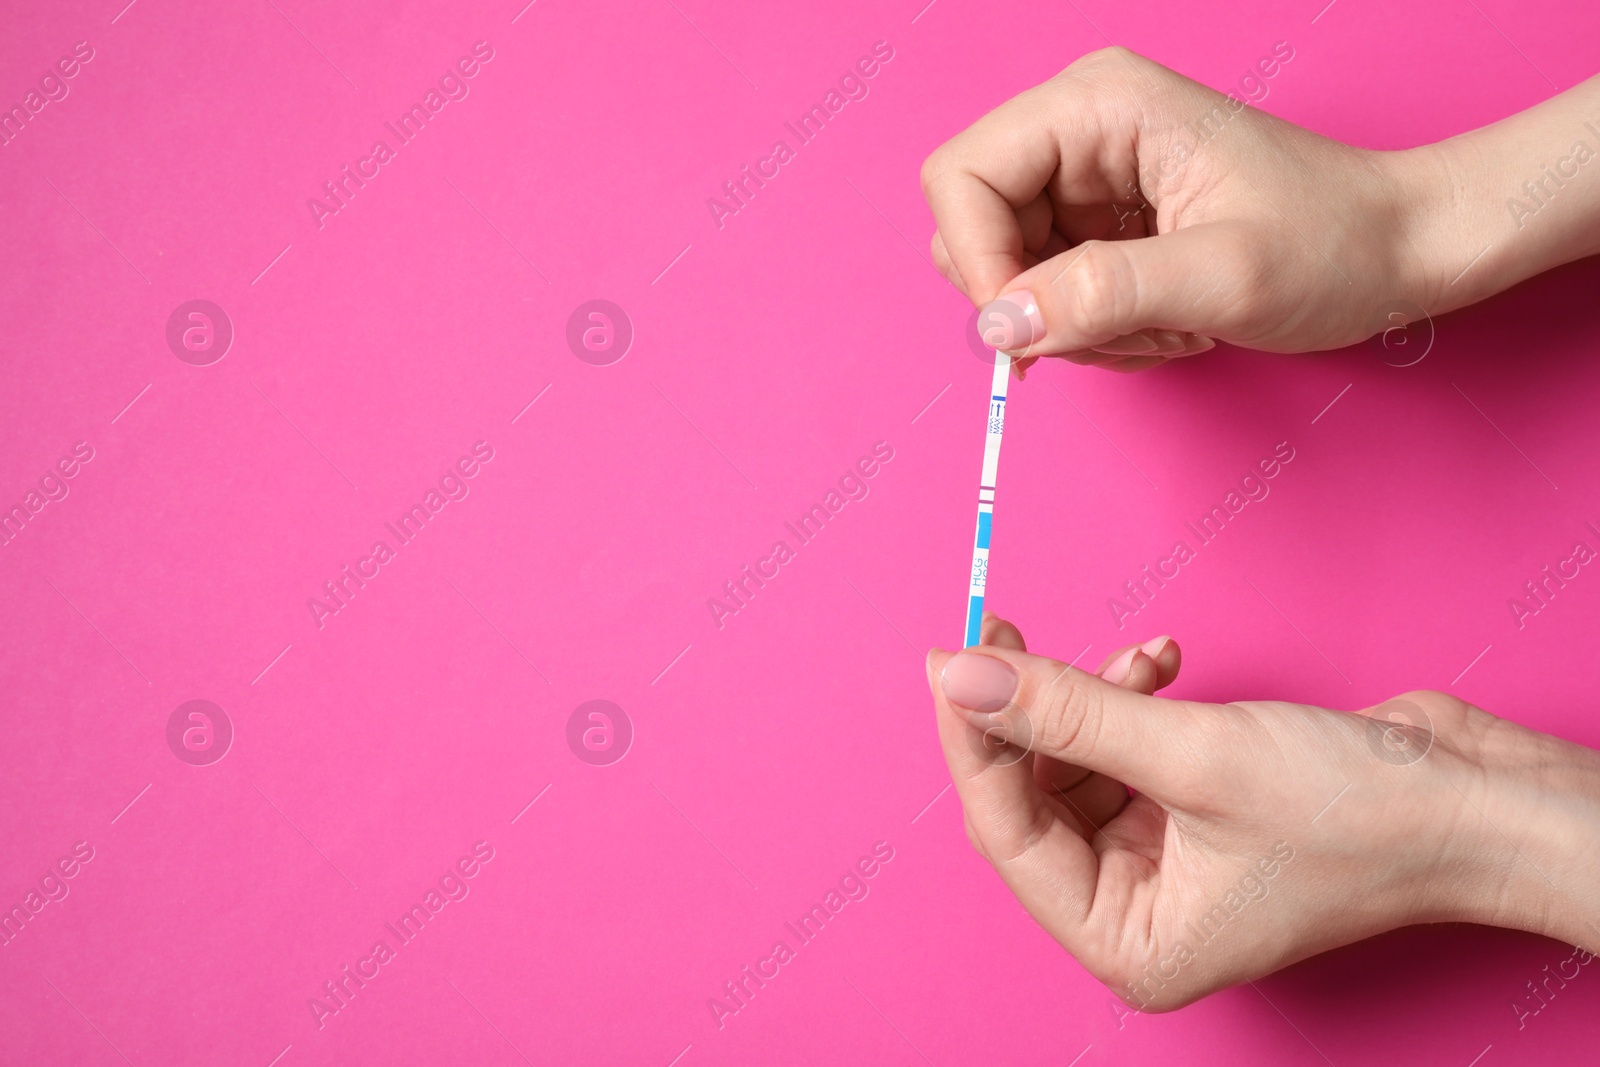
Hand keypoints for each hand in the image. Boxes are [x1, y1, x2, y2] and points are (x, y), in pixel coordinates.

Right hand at [919, 46, 1443, 372]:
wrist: (1401, 250)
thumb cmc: (1336, 243)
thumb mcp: (1223, 275)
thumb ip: (1103, 295)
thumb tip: (998, 328)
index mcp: (1098, 103)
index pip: (962, 177)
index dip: (978, 261)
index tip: (1032, 335)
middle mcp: (1081, 128)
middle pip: (974, 228)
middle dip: (1034, 302)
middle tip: (1122, 331)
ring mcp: (1089, 175)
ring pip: (1009, 272)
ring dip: (1074, 325)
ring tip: (1165, 327)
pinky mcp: (1102, 220)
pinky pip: (1048, 292)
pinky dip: (1095, 329)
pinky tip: (1166, 324)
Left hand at [927, 614, 1599, 1008]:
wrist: (1475, 800)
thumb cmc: (1359, 815)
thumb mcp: (1192, 754)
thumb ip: (1066, 712)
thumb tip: (961, 674)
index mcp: (1129, 941)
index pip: (1008, 833)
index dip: (973, 740)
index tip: (951, 658)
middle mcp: (1136, 912)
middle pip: (1035, 796)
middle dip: (1030, 712)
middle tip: (1007, 629)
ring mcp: (1163, 862)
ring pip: (1077, 764)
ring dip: (1093, 700)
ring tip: (1139, 661)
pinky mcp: (1190, 813)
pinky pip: (1124, 752)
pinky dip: (1133, 702)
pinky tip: (1168, 662)